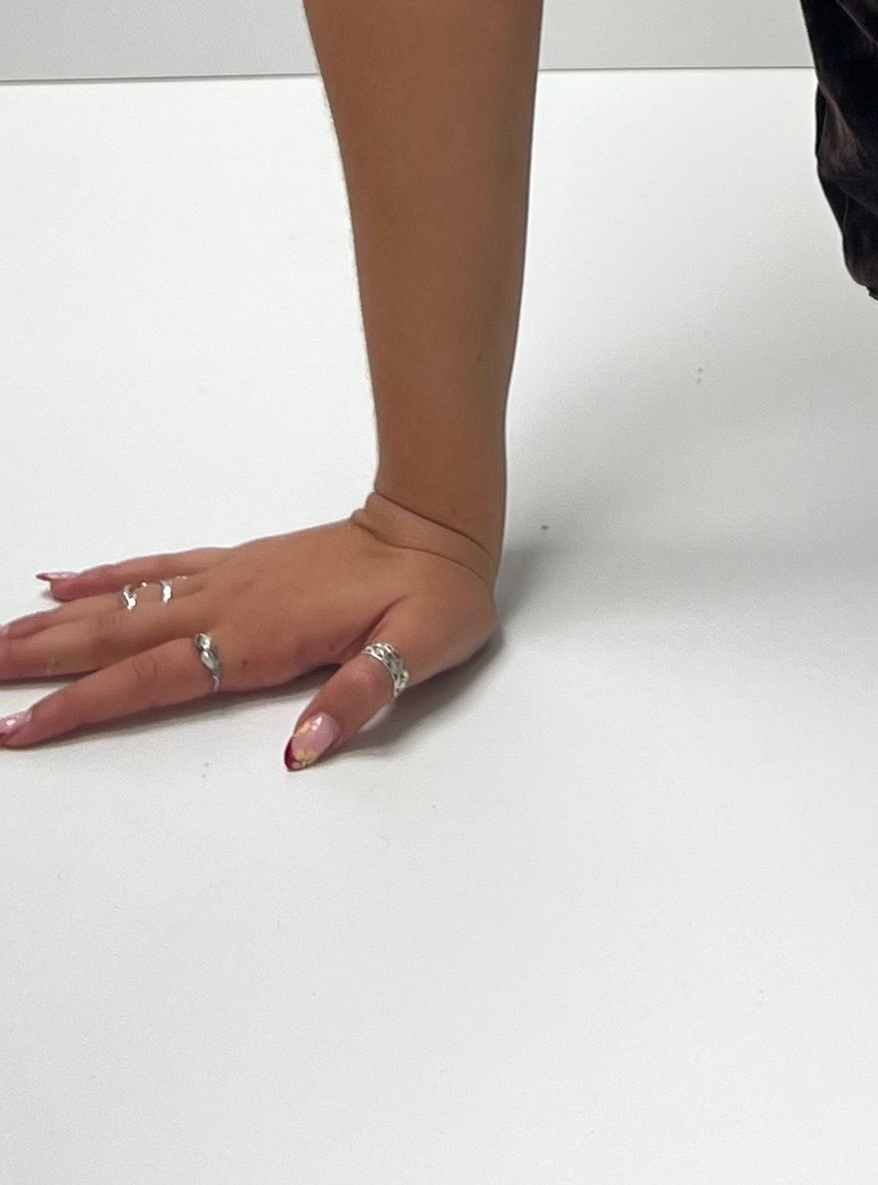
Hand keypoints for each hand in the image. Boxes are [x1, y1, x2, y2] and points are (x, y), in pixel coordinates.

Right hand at [0, 506, 497, 767]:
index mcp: (260, 635)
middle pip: (114, 637)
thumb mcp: (419, 651)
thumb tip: (306, 746)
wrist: (440, 526)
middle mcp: (228, 602)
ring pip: (122, 603)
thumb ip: (362, 698)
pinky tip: (64, 581)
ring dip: (55, 623)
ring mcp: (227, 579)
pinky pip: (155, 567)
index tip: (21, 727)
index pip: (151, 678)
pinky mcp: (236, 565)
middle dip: (39, 661)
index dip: (83, 706)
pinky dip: (105, 576)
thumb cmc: (434, 596)